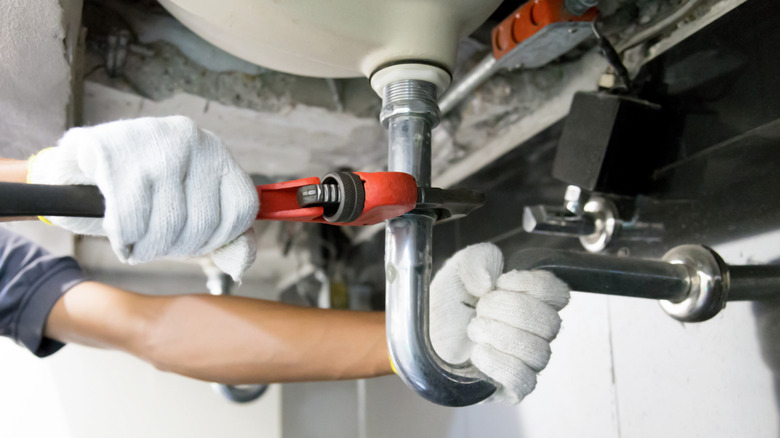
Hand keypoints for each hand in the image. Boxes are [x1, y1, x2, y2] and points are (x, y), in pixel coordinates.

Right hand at [28, 116, 258, 279]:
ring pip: (167, 226)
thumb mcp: (192, 210)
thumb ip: (226, 238)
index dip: (219, 239)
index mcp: (218, 153)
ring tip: (138, 240)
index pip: (242, 209)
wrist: (83, 166)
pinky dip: (124, 240)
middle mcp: (193, 141)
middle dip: (177, 247)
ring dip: (148, 249)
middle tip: (156, 244)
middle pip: (204, 223)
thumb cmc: (146, 194)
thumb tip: (240, 266)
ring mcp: (154, 143)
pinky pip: (130, 222)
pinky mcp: (115, 152)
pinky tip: (120, 232)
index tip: (195, 242)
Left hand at [430, 243, 569, 403]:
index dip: (531, 285)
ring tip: (474, 328)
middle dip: (510, 309)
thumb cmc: (448, 304)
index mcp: (532, 300)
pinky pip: (523, 381)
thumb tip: (488, 282)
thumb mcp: (459, 268)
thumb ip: (478, 259)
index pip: (558, 294)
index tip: (500, 282)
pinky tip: (478, 352)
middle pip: (550, 323)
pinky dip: (499, 363)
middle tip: (480, 307)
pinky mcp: (511, 388)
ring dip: (500, 335)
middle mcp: (536, 332)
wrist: (424, 335)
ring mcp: (526, 362)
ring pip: (538, 352)